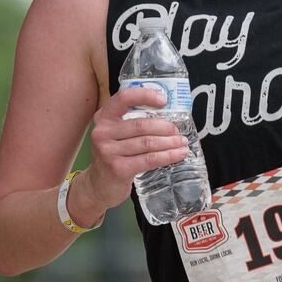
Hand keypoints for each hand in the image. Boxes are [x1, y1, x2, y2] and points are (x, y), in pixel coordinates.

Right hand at [81, 85, 190, 211]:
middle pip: (141, 125)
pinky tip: (179, 154)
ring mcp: (108, 152)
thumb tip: (168, 115)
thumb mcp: (115, 134)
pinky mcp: (118, 169)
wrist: (99, 185)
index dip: (145, 96)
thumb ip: (132, 122)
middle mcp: (102, 132)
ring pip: (147, 143)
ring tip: (182, 142)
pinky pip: (149, 159)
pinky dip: (168, 156)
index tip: (164, 100)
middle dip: (165, 127)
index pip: (124, 98)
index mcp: (103, 117)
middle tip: (178, 130)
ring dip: (170, 142)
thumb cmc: (113, 155)